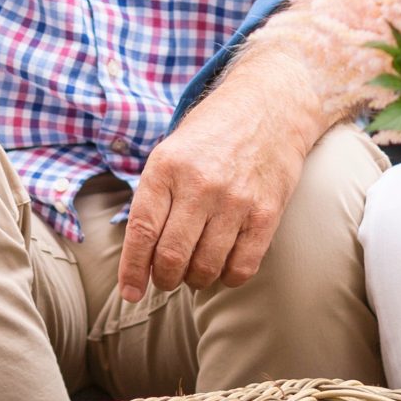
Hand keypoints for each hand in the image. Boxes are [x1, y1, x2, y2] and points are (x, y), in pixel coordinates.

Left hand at [117, 48, 320, 300]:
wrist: (270, 107)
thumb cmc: (211, 134)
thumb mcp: (169, 152)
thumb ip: (153, 198)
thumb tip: (139, 254)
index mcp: (166, 168)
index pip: (142, 232)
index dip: (132, 270)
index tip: (130, 293)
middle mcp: (199, 185)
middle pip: (172, 257)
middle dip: (164, 279)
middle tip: (165, 279)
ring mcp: (235, 201)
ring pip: (206, 268)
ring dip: (195, 280)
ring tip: (193, 270)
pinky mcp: (267, 214)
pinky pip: (242, 267)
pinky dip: (227, 278)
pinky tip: (223, 267)